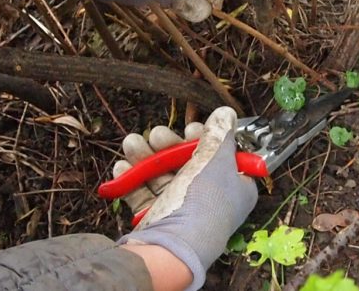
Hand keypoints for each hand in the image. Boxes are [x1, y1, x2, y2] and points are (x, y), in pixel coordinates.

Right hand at [115, 107, 257, 289]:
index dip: (208, 139)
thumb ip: (221, 134)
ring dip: (146, 157)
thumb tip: (227, 114)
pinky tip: (123, 166)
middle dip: (169, 144)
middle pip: (190, 162)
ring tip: (132, 142)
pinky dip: (133, 179)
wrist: (174, 244)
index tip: (193, 128)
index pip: (224, 156)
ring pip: (164, 175)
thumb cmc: (205, 201)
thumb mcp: (218, 159)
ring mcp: (184, 209)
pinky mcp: (160, 218)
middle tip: (159, 134)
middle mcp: (211, 199)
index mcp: (235, 187)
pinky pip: (146, 194)